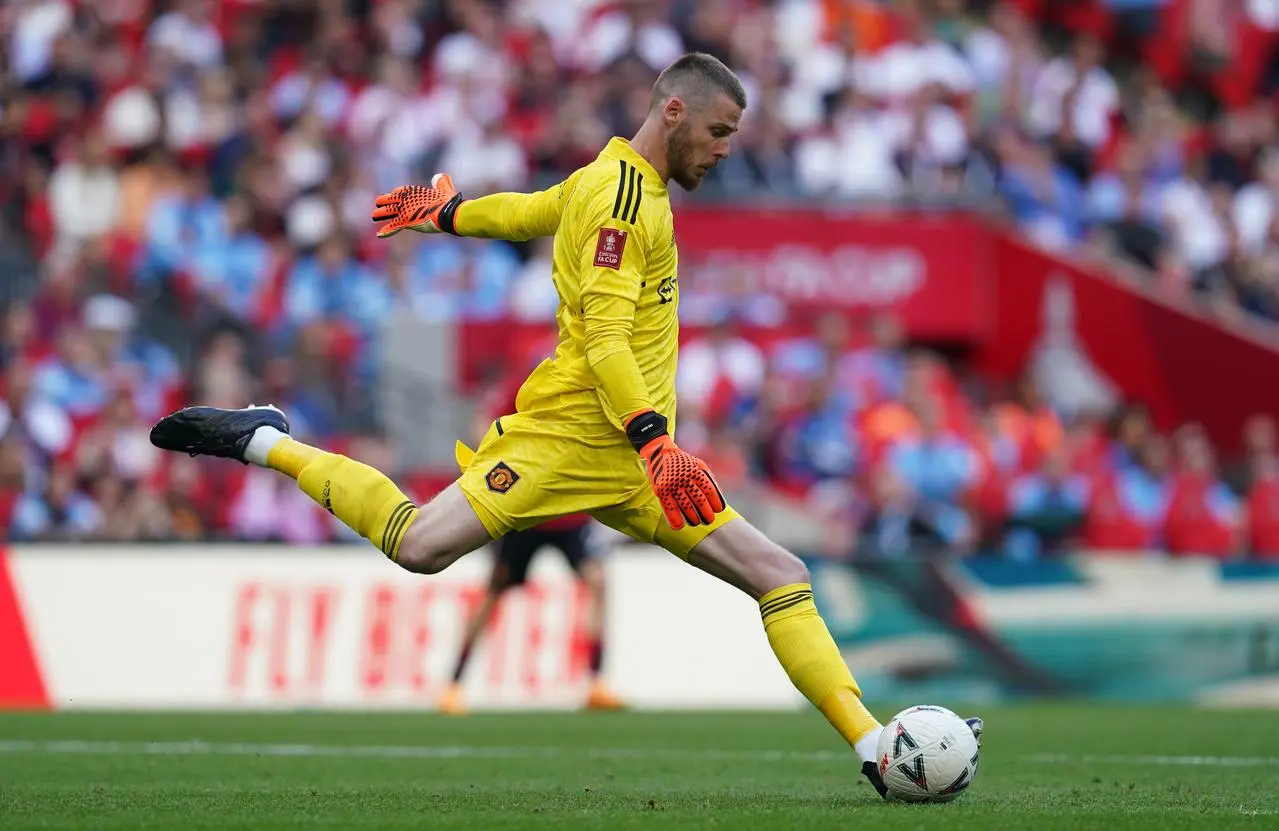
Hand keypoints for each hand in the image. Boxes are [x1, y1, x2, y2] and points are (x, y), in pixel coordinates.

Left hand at [371, 173, 463, 237]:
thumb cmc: (449, 202)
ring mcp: (404, 210)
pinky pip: (393, 226)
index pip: (400, 191)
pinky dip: (386, 231)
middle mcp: (406, 198)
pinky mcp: (405, 221)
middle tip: (379, 204)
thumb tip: (439, 176)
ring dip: (380, 214)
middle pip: (390, 199)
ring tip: (374, 216)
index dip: (396, 195)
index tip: (392, 197)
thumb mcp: (445, 189)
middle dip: (384, 202)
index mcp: (414, 191)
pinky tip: (379, 235)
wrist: (449, 212)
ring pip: (387, 211)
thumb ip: (441, 183)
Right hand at [627, 411, 725, 529]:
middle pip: (699, 500)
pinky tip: (679, 526)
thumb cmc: (683, 462)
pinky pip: (668, 507)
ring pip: (685, 506)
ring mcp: (672, 484)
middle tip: (709, 520)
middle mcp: (684, 478)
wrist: (660, 452)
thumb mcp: (699, 464)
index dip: (716, 501)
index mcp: (696, 471)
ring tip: (697, 522)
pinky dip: (674, 518)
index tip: (719, 509)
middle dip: (706, 513)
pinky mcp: (661, 489)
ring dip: (692, 518)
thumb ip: (709, 479)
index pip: (709, 490)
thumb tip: (719, 498)